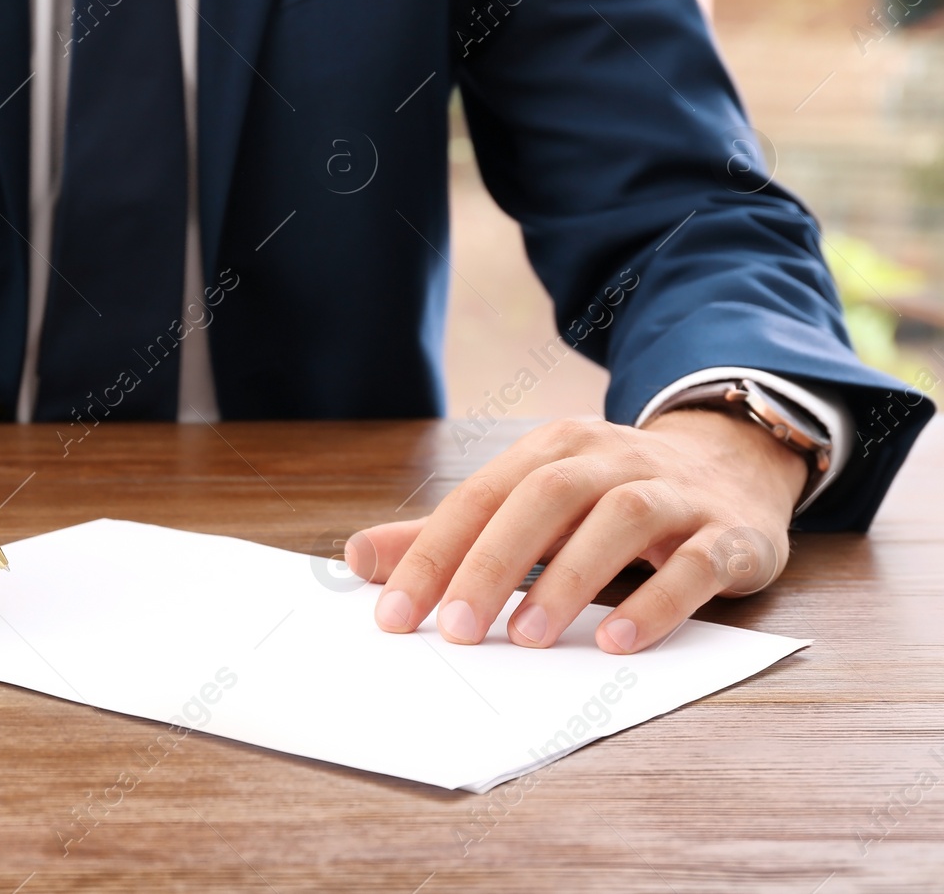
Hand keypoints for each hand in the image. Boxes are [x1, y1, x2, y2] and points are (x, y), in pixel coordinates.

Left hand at [345, 410, 807, 652]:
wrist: (735, 466)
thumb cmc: (607, 497)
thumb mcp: (526, 506)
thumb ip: (447, 536)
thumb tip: (357, 560)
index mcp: (551, 450)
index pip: (479, 498)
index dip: (433, 554)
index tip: (395, 615)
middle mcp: (609, 459)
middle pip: (541, 499)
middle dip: (491, 564)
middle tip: (454, 630)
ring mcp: (673, 492)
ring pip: (618, 521)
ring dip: (568, 580)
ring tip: (526, 639)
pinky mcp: (727, 533)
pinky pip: (694, 563)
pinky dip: (656, 602)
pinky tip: (618, 641)